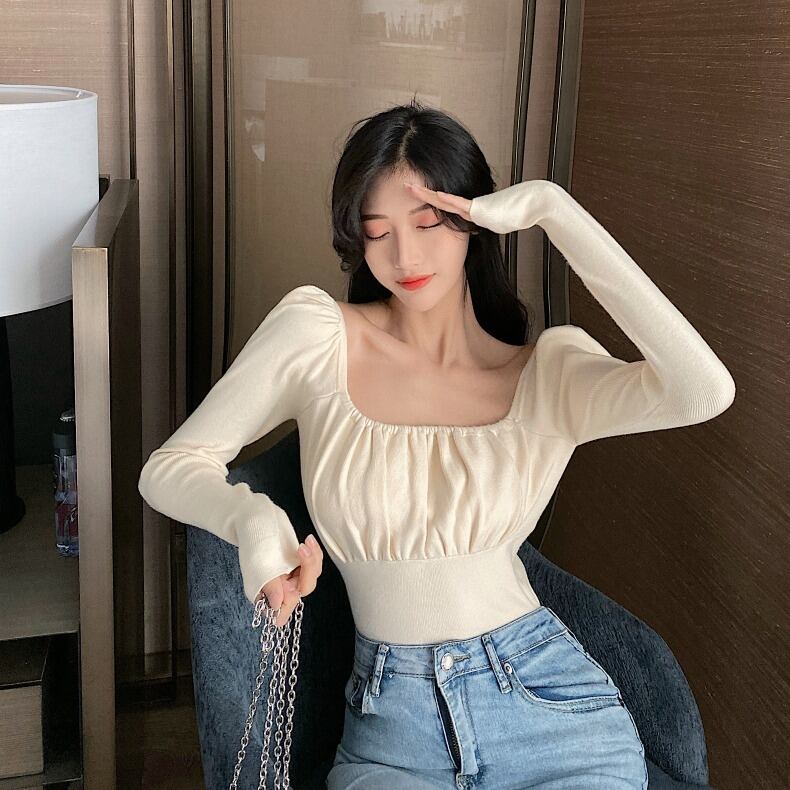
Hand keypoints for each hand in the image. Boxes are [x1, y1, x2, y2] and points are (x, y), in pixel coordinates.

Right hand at [255, 534, 323, 627]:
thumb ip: (268, 584)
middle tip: (301, 550)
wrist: (255, 518)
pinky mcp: (299, 564)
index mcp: (265, 594)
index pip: (280, 614)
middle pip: (301, 592)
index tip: (288, 587)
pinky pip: (313, 564)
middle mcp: (280, 588)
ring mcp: (290, 576)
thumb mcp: (256, 562)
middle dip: (307, 571)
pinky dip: (314, 553)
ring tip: (306, 541)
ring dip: (312, 559)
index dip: (287, 604)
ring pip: (311, 577)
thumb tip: (277, 606)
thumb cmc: (251, 540)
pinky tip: (309, 540)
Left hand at [405, 179, 555, 235]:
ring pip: (443, 200)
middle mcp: (469, 207)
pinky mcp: (478, 208)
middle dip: (421, 193)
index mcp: (471, 212)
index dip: (428, 199)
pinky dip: (442, 199)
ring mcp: (473, 206)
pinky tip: (428, 194)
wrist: (535, 204)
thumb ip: (483, 226)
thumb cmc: (520, 213)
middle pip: (439, 200)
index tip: (414, 195)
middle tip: (404, 185)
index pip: (444, 207)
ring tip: (408, 187)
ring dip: (425, 194)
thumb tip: (476, 233)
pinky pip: (456, 204)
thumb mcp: (496, 224)